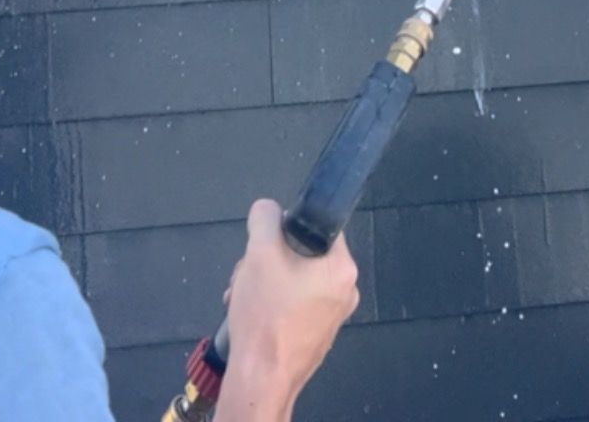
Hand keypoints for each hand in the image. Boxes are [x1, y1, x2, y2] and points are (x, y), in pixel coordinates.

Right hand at [219, 200, 358, 418]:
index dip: (287, 228)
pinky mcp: (315, 335)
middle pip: (301, 254)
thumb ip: (265, 218)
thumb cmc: (266, 314)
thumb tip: (268, 210)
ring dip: (263, 282)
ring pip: (292, 280)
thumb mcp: (259, 252)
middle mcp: (345, 292)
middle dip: (268, 260)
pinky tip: (250, 314)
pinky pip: (293, 305)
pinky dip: (271, 304)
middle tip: (248, 273)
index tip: (268, 242)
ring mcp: (331, 317)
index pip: (319, 226)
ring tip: (242, 296)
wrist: (261, 378)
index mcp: (343, 268)